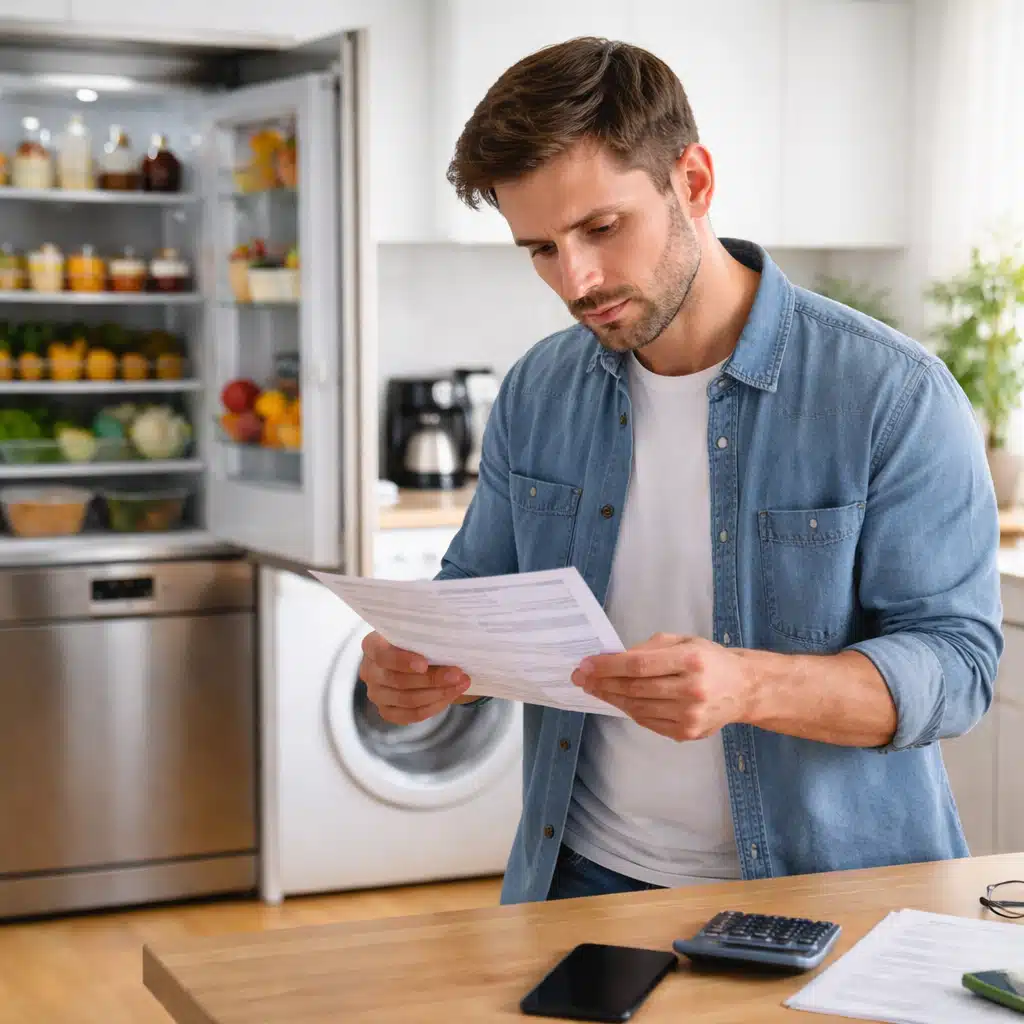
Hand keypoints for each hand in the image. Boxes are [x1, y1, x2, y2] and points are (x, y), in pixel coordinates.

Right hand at [359, 631, 471, 724]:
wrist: (416, 656)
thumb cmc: (417, 639)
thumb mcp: (417, 631)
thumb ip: (425, 635)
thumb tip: (449, 638)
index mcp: (372, 645)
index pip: (382, 655)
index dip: (402, 661)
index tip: (424, 664)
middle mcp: (369, 671)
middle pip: (399, 681)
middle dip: (432, 679)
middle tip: (457, 674)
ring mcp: (376, 694)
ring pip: (408, 700)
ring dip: (438, 693)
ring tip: (460, 684)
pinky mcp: (387, 711)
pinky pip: (411, 715)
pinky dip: (433, 706)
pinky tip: (449, 696)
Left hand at [572, 633, 753, 740]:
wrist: (743, 689)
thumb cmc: (709, 660)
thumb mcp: (683, 642)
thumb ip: (649, 649)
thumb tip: (613, 659)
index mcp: (691, 660)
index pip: (638, 665)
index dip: (608, 666)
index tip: (586, 664)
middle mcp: (692, 690)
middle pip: (634, 688)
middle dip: (602, 682)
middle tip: (581, 677)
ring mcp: (690, 715)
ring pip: (637, 707)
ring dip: (611, 697)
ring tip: (594, 688)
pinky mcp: (687, 732)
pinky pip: (648, 721)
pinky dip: (629, 710)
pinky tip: (617, 700)